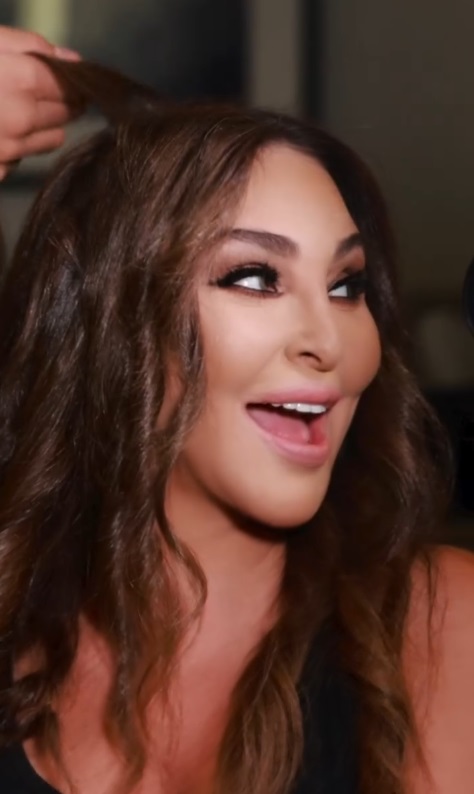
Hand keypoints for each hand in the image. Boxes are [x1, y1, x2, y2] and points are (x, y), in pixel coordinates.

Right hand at [0, 25, 81, 179]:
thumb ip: (29, 44)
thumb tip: (71, 60)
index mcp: (19, 81)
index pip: (69, 86)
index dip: (74, 82)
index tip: (76, 81)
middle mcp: (19, 121)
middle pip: (66, 114)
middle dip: (65, 103)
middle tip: (53, 94)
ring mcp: (8, 151)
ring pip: (51, 140)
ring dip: (46, 127)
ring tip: (26, 112)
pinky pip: (21, 160)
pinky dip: (18, 148)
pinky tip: (3, 135)